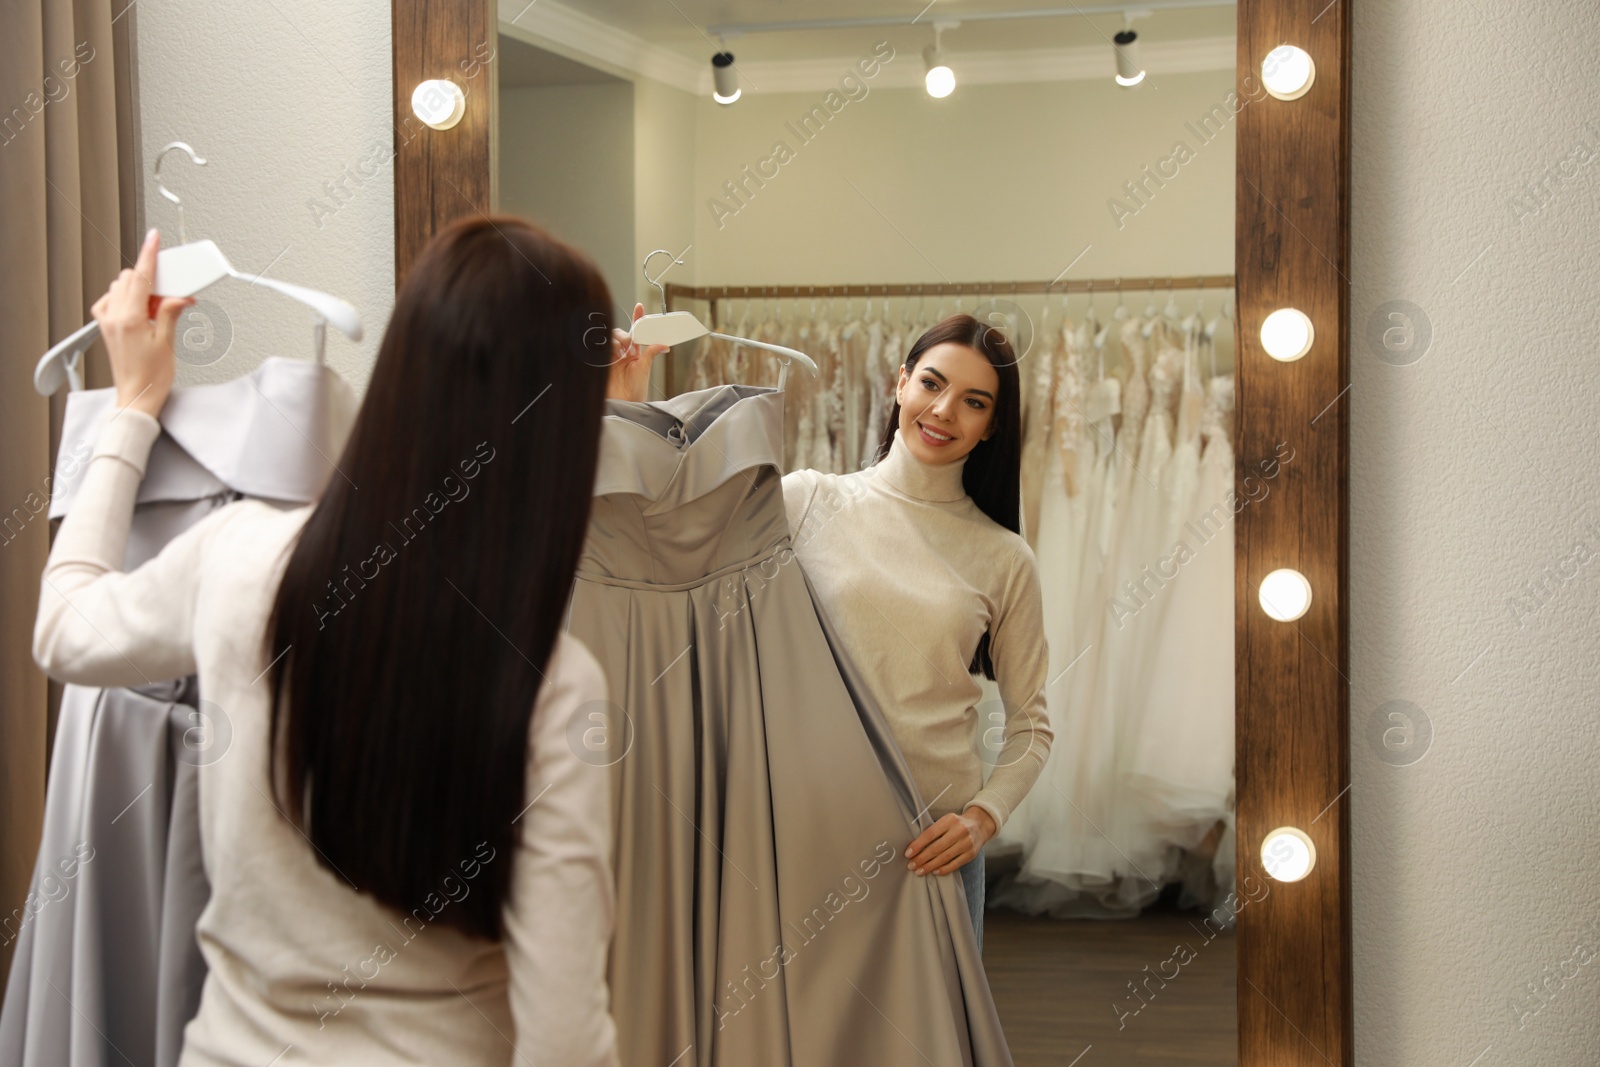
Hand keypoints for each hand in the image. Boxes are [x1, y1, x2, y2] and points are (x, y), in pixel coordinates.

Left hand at [90, 228, 193, 417]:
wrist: (137, 397)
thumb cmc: (151, 378)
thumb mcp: (167, 342)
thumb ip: (170, 312)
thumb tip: (178, 295)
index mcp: (129, 318)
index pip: (140, 276)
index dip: (149, 254)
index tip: (153, 238)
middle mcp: (113, 316)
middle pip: (129, 279)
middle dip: (150, 280)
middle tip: (171, 295)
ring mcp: (106, 321)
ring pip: (120, 288)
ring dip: (140, 291)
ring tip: (157, 311)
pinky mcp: (106, 326)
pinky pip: (113, 300)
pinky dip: (127, 299)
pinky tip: (142, 313)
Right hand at [607, 302, 668, 402]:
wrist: (623, 404)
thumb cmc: (635, 391)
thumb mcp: (644, 370)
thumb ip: (651, 354)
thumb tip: (664, 345)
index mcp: (634, 353)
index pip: (636, 332)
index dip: (637, 318)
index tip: (640, 306)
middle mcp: (621, 353)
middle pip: (619, 333)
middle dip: (623, 335)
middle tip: (627, 345)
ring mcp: (609, 357)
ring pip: (609, 338)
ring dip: (614, 341)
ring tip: (617, 353)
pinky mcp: (600, 362)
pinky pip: (598, 347)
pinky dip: (602, 346)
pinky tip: (606, 354)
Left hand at [904, 806, 997, 876]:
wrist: (979, 825)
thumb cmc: (956, 824)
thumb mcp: (946, 821)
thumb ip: (933, 831)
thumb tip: (914, 847)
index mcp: (949, 820)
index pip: (930, 834)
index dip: (918, 845)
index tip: (908, 853)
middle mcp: (959, 831)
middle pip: (936, 848)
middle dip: (921, 858)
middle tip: (911, 865)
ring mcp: (966, 843)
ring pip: (945, 857)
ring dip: (930, 866)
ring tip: (919, 871)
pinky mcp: (971, 854)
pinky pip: (955, 864)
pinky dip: (944, 869)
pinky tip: (934, 872)